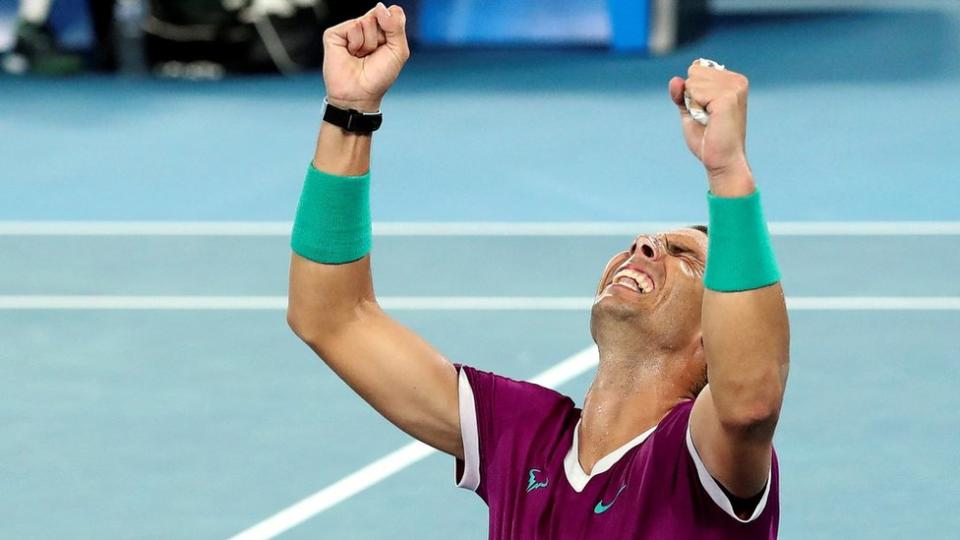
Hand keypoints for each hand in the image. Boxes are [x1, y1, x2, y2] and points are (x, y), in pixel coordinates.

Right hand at [322, 3, 409, 112]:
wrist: (359, 94)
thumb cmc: (379, 76)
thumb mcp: (398, 51)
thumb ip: (396, 26)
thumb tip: (380, 6)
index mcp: (381, 30)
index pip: (391, 13)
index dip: (393, 29)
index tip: (387, 48)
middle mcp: (365, 27)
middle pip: (379, 15)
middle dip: (380, 38)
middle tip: (373, 54)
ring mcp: (349, 30)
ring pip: (366, 21)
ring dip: (368, 43)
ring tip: (361, 56)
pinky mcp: (334, 34)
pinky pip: (353, 26)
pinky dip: (356, 43)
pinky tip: (351, 54)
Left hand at [669, 63, 753, 195]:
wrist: (722, 161)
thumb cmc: (708, 139)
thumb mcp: (690, 111)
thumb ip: (682, 94)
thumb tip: (675, 80)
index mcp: (733, 80)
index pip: (697, 68)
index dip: (693, 92)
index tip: (706, 110)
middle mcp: (737, 80)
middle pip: (694, 72)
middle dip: (692, 97)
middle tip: (707, 117)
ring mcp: (734, 88)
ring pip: (692, 82)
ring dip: (694, 104)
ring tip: (709, 120)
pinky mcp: (727, 97)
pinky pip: (695, 91)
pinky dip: (695, 108)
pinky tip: (709, 120)